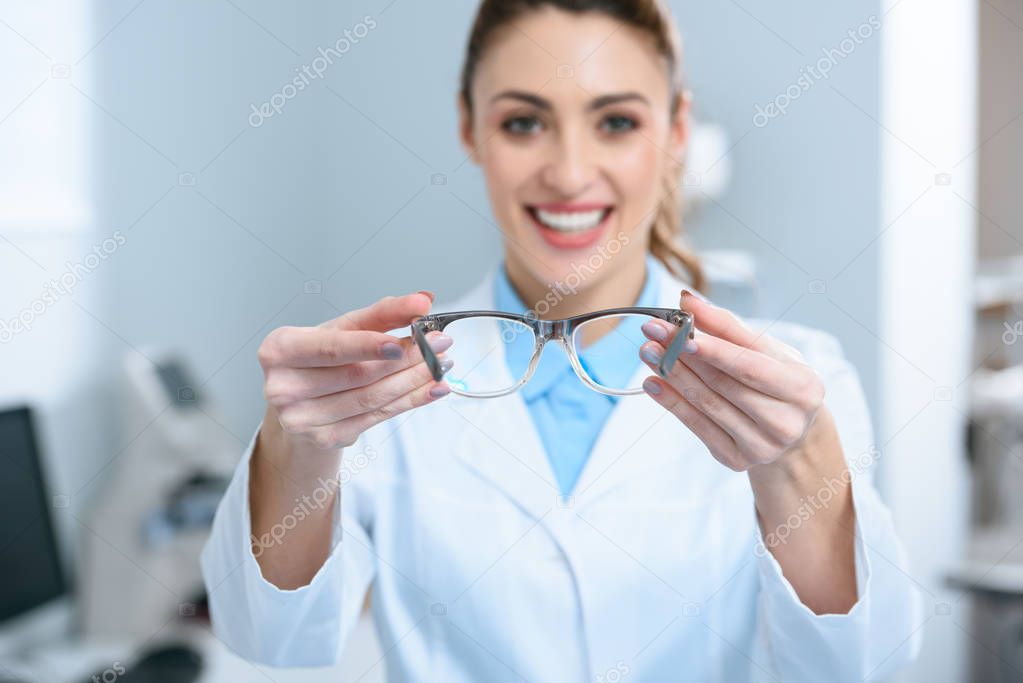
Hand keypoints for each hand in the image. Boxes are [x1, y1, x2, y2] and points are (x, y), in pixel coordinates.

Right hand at [258, 291, 452, 451]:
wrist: (299, 403)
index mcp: (279, 350)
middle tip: (439, 342)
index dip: (369, 344)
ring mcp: (301, 419)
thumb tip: (422, 300)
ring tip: (440, 363)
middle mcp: (283, 387)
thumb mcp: (342, 329)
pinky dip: (411, 401)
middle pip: (357, 373)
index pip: (332, 347)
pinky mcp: (325, 438)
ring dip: (414, 379)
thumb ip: (381, 314)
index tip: (408, 334)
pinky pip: (377, 417)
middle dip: (406, 357)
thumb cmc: (319, 359)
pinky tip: (433, 388)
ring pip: (371, 397)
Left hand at [637, 291, 826, 472]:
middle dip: (682, 354)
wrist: (794, 434)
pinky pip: (697, 426)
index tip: (678, 326)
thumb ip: (729, 327)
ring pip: (706, 404)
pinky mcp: (735, 459)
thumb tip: (688, 301)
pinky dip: (671, 402)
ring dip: (671, 375)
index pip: (748, 365)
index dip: (712, 347)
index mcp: (802, 388)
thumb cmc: (778, 382)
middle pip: (722, 384)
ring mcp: (761, 446)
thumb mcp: (768, 351)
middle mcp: (785, 422)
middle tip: (652, 330)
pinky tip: (653, 382)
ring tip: (648, 351)